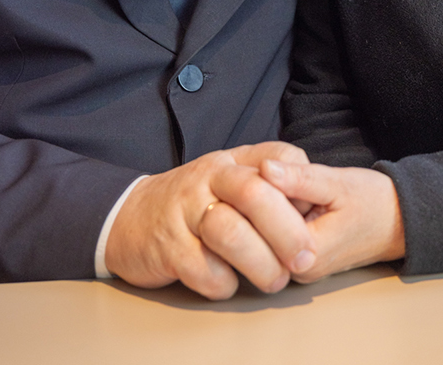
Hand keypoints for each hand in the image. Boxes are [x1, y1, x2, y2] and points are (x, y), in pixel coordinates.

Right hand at [105, 142, 315, 298]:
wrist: (128, 218)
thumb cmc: (196, 202)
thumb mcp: (230, 178)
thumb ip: (270, 184)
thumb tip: (313, 206)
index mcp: (234, 161)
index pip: (279, 158)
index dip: (303, 182)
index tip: (314, 210)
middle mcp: (209, 178)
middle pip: (256, 194)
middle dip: (288, 231)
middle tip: (305, 259)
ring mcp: (185, 211)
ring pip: (230, 233)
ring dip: (260, 263)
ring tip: (274, 280)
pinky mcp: (166, 247)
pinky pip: (202, 268)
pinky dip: (222, 282)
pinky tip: (229, 284)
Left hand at [259, 160, 404, 281]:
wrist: (400, 222)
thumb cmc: (375, 203)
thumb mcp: (339, 183)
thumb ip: (300, 178)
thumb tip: (264, 168)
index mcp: (305, 256)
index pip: (259, 221)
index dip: (259, 190)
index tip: (267, 169)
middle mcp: (296, 271)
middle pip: (257, 233)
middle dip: (261, 200)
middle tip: (277, 176)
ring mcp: (296, 270)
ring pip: (263, 236)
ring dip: (268, 209)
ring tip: (288, 188)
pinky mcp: (298, 263)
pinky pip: (274, 239)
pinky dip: (276, 217)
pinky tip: (290, 201)